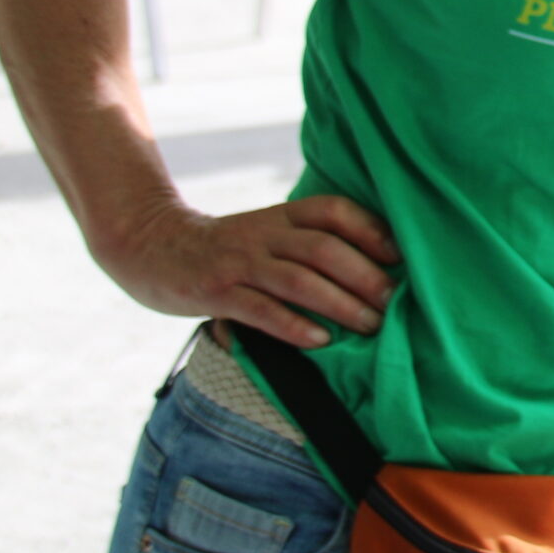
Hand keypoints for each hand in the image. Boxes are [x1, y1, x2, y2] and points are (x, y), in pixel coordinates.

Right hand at [99, 196, 397, 347]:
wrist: (152, 248)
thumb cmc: (228, 248)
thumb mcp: (269, 232)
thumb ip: (309, 242)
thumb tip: (376, 269)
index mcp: (283, 215)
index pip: (334, 211)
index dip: (371, 230)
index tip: (401, 256)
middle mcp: (264, 234)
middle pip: (325, 249)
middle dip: (366, 276)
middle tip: (396, 303)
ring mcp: (239, 262)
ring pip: (299, 280)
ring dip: (340, 304)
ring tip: (371, 326)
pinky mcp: (216, 292)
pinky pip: (260, 309)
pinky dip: (294, 325)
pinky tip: (321, 340)